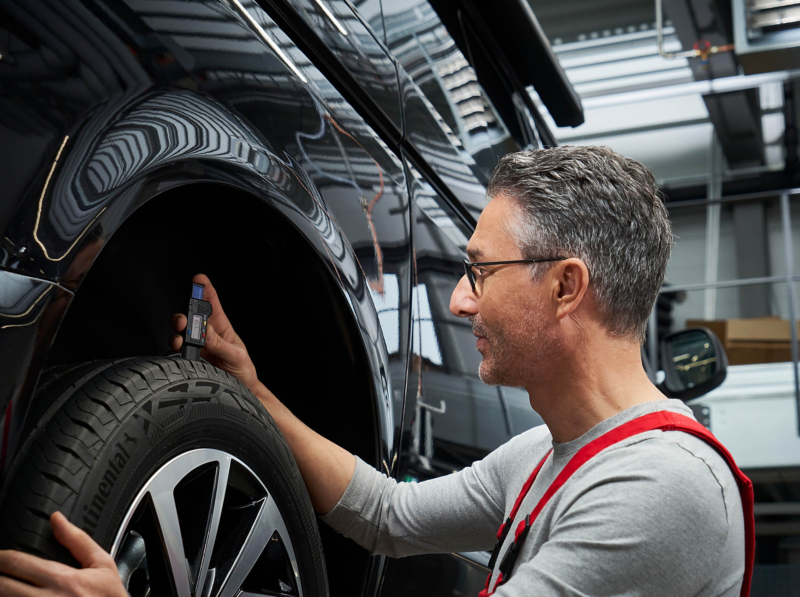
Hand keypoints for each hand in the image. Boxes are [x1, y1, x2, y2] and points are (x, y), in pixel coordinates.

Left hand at [0, 512, 126, 595]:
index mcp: (62, 580)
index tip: (1, 555)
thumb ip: (78, 541)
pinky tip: (16, 595)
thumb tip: (57, 519)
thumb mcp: (103, 565)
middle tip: (1, 570)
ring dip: (3, 590)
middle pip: (1, 585)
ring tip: (7, 584)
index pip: (16, 562)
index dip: (2, 556)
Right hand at [170, 273, 259, 391]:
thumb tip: (205, 330)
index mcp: (222, 328)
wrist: (241, 393)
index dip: (205, 289)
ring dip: (177, 332)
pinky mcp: (190, 361)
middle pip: (191, 317)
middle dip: (184, 314)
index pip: (212, 304)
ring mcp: (197, 347)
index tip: (199, 279)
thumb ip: (220, 343)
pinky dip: (173, 350)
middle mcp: (208, 335)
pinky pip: (176, 352)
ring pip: (181, 333)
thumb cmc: (243, 371)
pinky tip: (176, 351)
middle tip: (183, 320)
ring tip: (179, 338)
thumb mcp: (236, 356)